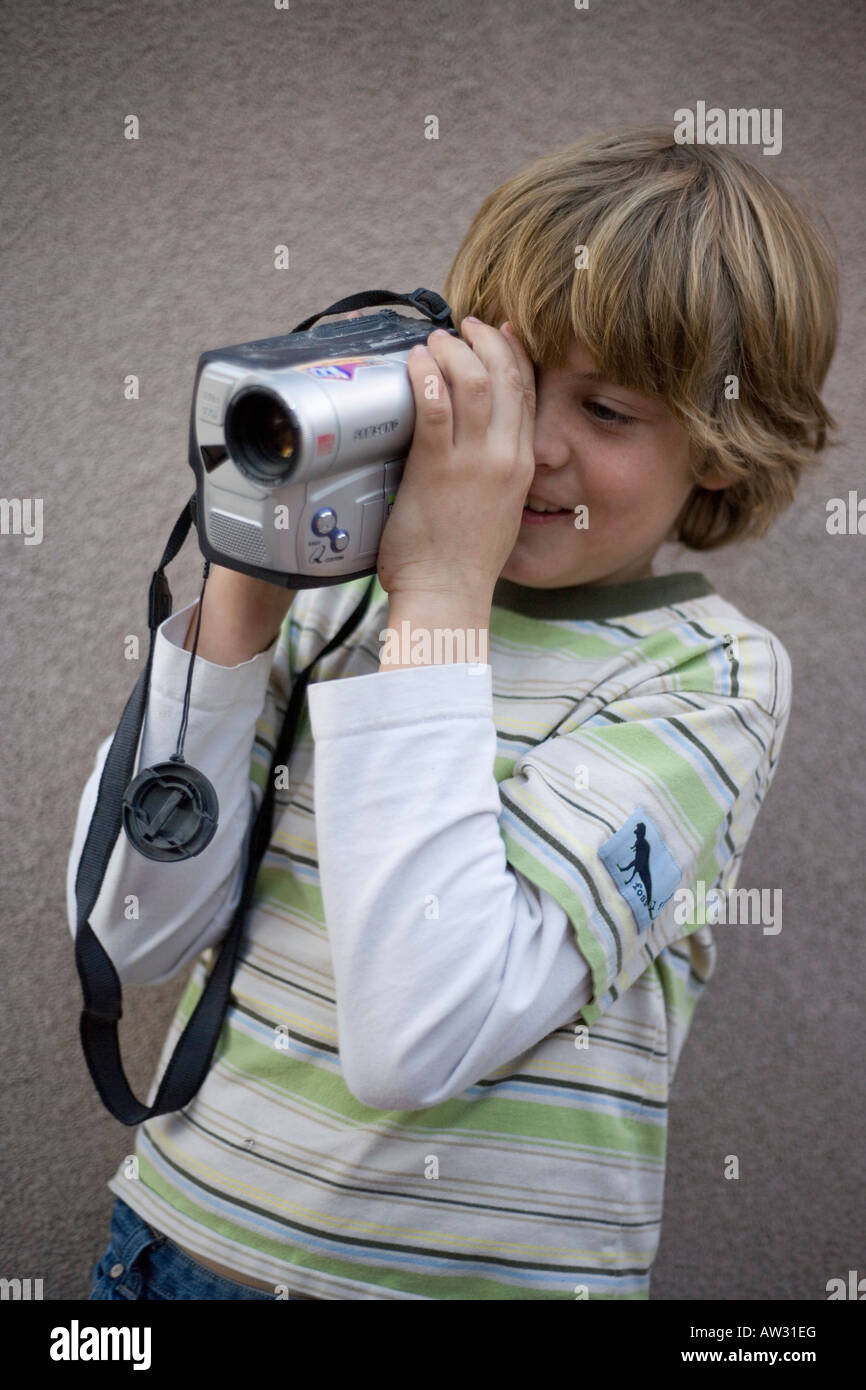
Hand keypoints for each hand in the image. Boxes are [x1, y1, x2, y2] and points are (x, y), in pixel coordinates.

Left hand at [375, 316, 535, 603]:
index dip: (514, 353)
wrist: (449, 594)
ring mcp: (473, 461)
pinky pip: (435, 406)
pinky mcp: (436, 469)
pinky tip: (415, 364)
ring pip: (474, 381)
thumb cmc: (463, 562)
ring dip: (453, 352)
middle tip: (462, 327)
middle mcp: (504, 457)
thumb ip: (495, 475)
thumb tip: (473, 450)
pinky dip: (425, 376)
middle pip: (506, 375)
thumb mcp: (499, 510)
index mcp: (522, 465)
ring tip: (434, 342)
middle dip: (484, 340)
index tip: (500, 332)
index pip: (528, 392)